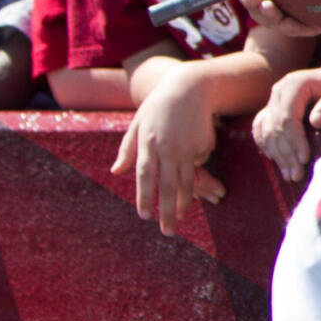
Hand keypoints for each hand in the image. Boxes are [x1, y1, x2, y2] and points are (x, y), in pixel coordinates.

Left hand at [113, 65, 226, 235]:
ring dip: (185, 202)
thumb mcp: (137, 124)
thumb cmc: (158, 107)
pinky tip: (190, 157)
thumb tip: (116, 172)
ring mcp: (189, 148)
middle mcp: (169, 149)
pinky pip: (197, 163)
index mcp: (149, 144)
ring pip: (187, 182)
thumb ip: (127, 150)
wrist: (191, 88)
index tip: (145, 216)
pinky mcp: (204, 145)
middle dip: (168, 211)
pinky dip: (193, 169)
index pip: (145, 178)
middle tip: (167, 232)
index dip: (145, 198)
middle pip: (168, 187)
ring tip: (180, 218)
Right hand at [252, 64, 320, 182]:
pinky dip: (269, 147)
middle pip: (276, 127)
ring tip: (290, 176)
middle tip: (297, 176)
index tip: (305, 159)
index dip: (295, 140)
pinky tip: (277, 162)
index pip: (288, 117)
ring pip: (267, 132)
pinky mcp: (273, 110)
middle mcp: (278, 92)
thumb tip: (316, 122)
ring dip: (277, 155)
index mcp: (294, 84)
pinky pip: (263, 131)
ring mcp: (273, 101)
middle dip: (286, 154)